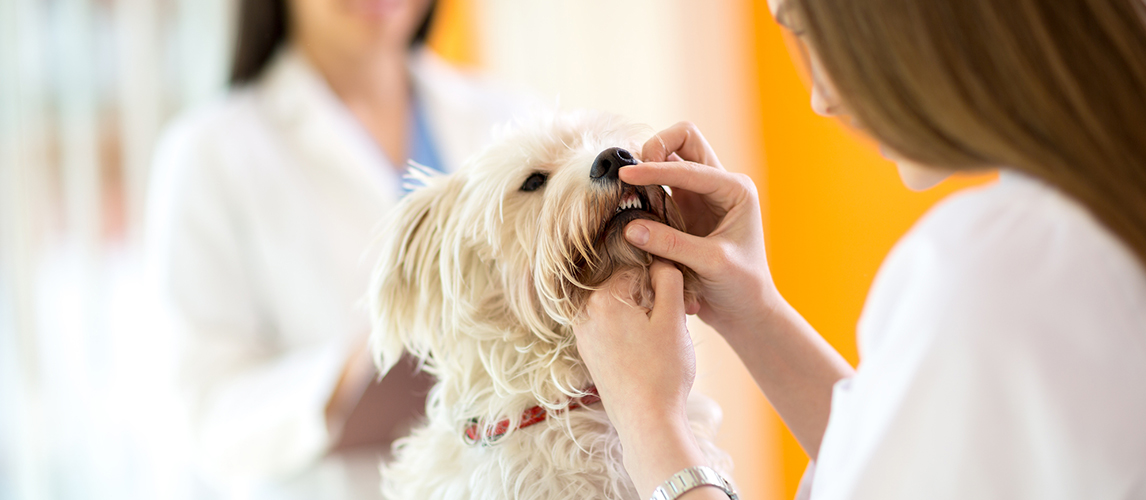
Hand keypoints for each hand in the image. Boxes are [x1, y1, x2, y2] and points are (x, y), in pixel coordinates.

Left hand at [573, 259, 693, 430]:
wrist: (646, 422)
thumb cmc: (663, 371)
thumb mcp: (674, 318)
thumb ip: (668, 279)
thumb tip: (659, 261)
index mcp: (604, 297)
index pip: (639, 269)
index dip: (664, 283)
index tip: (680, 304)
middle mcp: (586, 312)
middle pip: (626, 288)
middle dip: (652, 299)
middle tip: (677, 321)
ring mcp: (584, 334)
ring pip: (619, 308)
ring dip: (642, 315)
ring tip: (662, 339)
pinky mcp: (588, 353)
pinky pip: (611, 327)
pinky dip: (630, 332)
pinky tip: (647, 351)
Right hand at [624, 122, 777, 338]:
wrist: (746, 311)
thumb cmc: (741, 287)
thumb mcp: (710, 264)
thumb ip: (672, 243)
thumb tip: (629, 227)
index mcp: (734, 189)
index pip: (689, 165)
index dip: (655, 169)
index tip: (626, 176)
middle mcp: (718, 185)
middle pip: (683, 139)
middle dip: (656, 147)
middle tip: (632, 173)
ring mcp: (700, 195)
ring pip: (669, 158)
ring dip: (647, 167)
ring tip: (626, 188)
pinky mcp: (683, 210)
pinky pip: (659, 185)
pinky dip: (643, 188)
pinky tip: (630, 203)